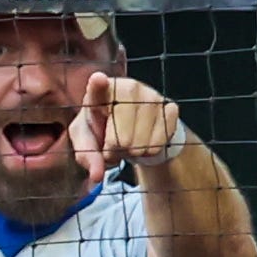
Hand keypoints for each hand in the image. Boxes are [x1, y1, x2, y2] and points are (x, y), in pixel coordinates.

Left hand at [67, 72, 186, 180]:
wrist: (133, 127)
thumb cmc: (103, 129)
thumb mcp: (87, 141)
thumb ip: (87, 157)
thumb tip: (97, 176)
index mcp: (101, 91)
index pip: (97, 87)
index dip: (97, 85)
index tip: (98, 80)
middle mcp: (128, 87)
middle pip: (120, 139)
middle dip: (115, 151)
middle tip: (112, 146)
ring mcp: (151, 96)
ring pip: (140, 145)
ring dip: (131, 153)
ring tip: (127, 142)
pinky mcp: (170, 108)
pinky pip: (158, 145)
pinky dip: (149, 151)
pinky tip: (143, 140)